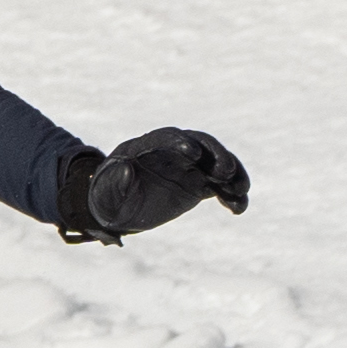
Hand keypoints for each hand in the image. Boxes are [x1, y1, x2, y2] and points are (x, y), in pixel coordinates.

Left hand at [61, 127, 249, 240]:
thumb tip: (126, 169)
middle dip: (215, 156)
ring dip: (231, 175)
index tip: (193, 155)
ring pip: (215, 164)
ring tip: (240, 192)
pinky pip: (220, 185)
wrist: (119, 210)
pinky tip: (239, 207)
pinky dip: (231, 194)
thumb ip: (115, 182)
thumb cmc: (108, 198)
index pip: (168, 138)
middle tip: (227, 172)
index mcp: (147, 148)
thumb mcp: (106, 194)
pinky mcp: (199, 183)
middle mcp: (172, 153)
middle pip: (200, 145)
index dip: (181, 143)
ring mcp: (188, 167)